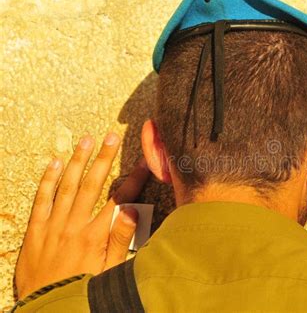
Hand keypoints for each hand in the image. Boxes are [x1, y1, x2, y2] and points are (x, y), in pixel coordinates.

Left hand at [15, 132, 149, 299]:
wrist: (47, 308)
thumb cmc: (82, 290)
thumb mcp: (110, 271)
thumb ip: (120, 240)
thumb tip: (133, 211)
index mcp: (95, 235)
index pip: (119, 199)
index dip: (133, 179)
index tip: (144, 163)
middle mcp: (74, 224)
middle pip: (92, 184)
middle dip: (104, 159)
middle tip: (111, 137)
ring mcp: (53, 225)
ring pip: (66, 186)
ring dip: (77, 161)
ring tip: (86, 141)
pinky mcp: (35, 230)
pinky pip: (41, 199)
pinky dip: (47, 180)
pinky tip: (53, 162)